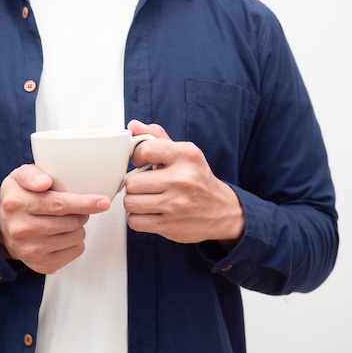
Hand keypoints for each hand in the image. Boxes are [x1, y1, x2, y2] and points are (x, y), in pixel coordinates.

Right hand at [0, 164, 110, 273]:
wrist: (4, 231)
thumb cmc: (18, 199)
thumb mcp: (19, 178)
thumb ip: (31, 174)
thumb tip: (44, 182)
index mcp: (16, 203)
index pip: (58, 204)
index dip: (84, 203)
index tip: (103, 202)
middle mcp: (21, 229)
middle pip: (71, 222)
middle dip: (82, 213)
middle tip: (76, 208)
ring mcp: (31, 250)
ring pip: (76, 237)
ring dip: (78, 227)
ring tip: (66, 221)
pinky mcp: (42, 265)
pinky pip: (75, 251)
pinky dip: (75, 242)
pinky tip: (63, 236)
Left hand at [124, 120, 243, 248]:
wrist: (221, 211)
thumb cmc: (197, 179)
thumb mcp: (183, 153)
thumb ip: (156, 137)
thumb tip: (133, 126)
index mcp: (186, 156)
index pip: (145, 150)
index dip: (136, 157)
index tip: (141, 162)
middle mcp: (182, 180)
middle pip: (132, 182)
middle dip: (134, 184)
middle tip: (145, 184)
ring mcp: (176, 205)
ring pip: (130, 203)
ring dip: (134, 202)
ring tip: (146, 198)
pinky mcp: (170, 226)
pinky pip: (135, 221)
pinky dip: (137, 218)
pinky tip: (149, 212)